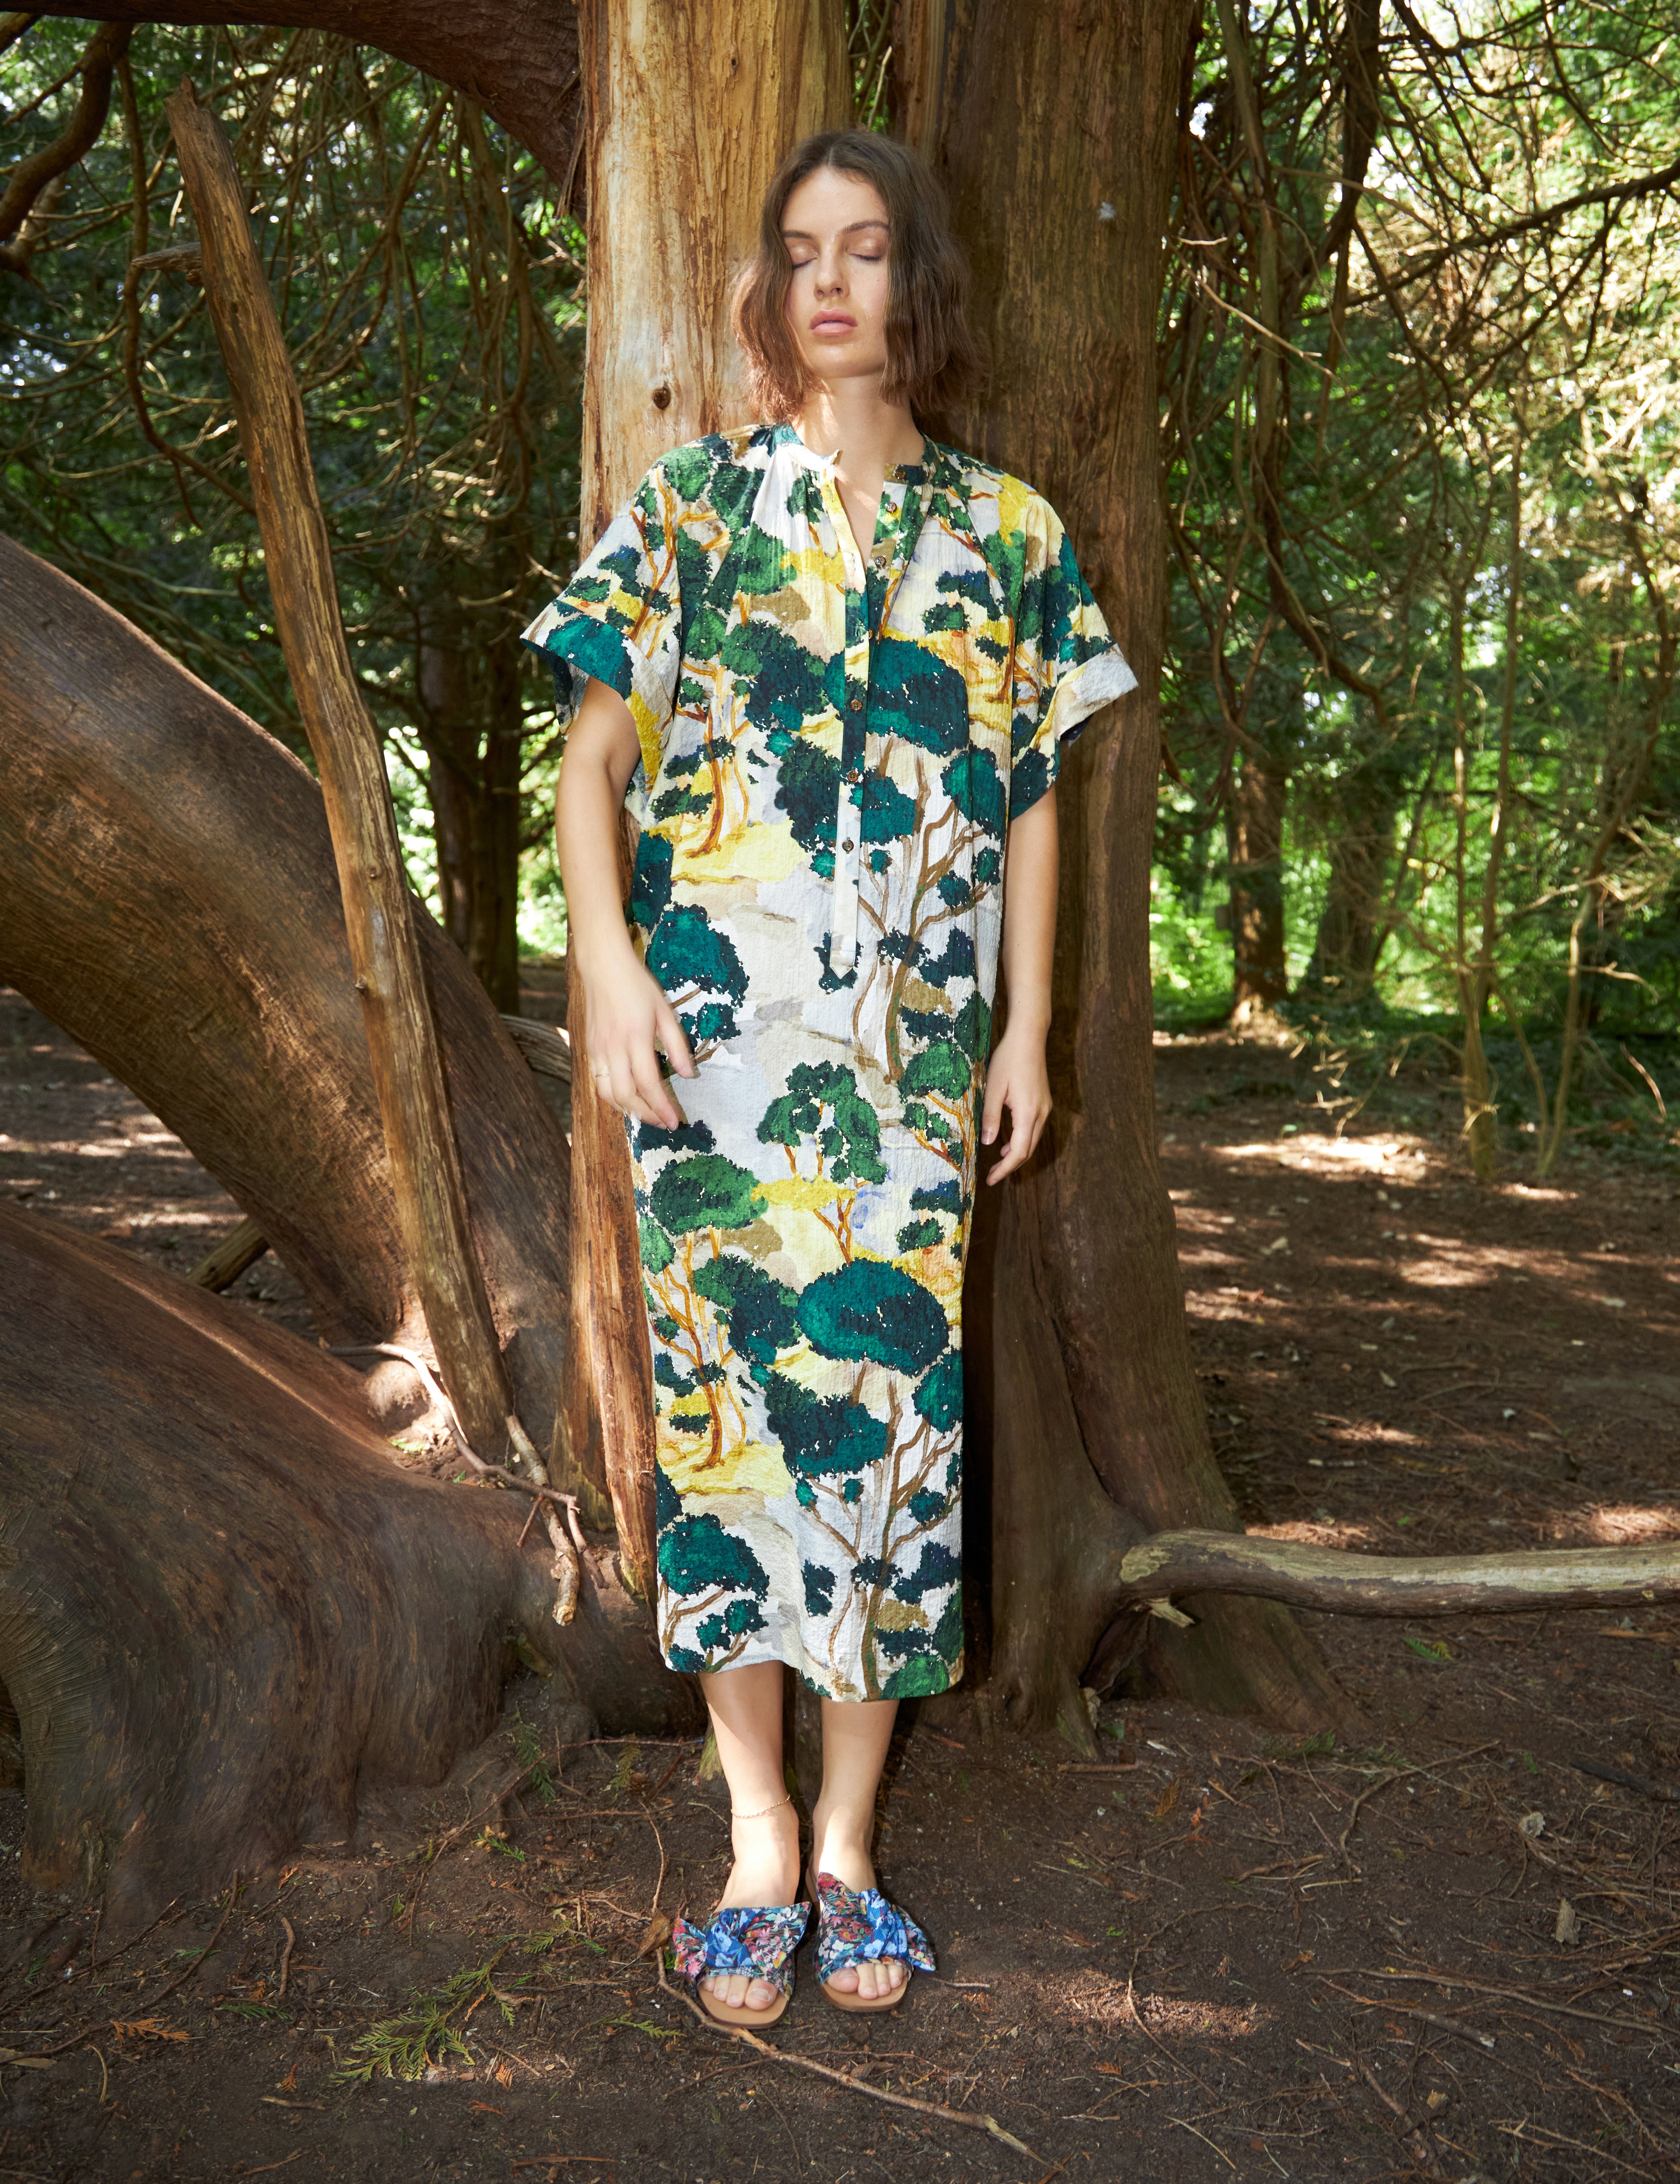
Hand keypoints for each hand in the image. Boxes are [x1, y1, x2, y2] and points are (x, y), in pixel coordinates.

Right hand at [579, 941, 694, 1129]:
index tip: (675, 1121)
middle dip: (646, 1115)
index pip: (648, 1084)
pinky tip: (628, 1098)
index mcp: (636, 1039)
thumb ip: (677, 1045)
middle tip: (664, 1123)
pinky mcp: (589, 1049)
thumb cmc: (637, 986)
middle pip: (626, 1096)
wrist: (603, 967)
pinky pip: (599, 1082)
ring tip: (647, 1115)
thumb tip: (689, 1074)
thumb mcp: (665, 1012)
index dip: (662, 1107)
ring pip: (608, 1094)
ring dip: (627, 1110)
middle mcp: (613, 1049)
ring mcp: (598, 1050)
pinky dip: (613, 1097)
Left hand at [980, 1021, 1050, 1183]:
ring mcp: (1045, 1108)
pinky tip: (1009, 1141)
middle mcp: (1041, 1114)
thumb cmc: (1008, 1060)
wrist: (1028, 1037)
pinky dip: (1022, 1140)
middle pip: (1028, 1150)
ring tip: (998, 1161)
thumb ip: (991, 1117)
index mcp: (1028, 1113)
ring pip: (1033, 1140)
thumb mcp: (993, 1089)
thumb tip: (989, 1143)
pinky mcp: (1043, 1102)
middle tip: (992, 1175)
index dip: (1005, 1169)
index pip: (1019, 1152)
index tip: (991, 1180)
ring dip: (1017, 1153)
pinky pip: (1034, 1129)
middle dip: (1011, 1166)